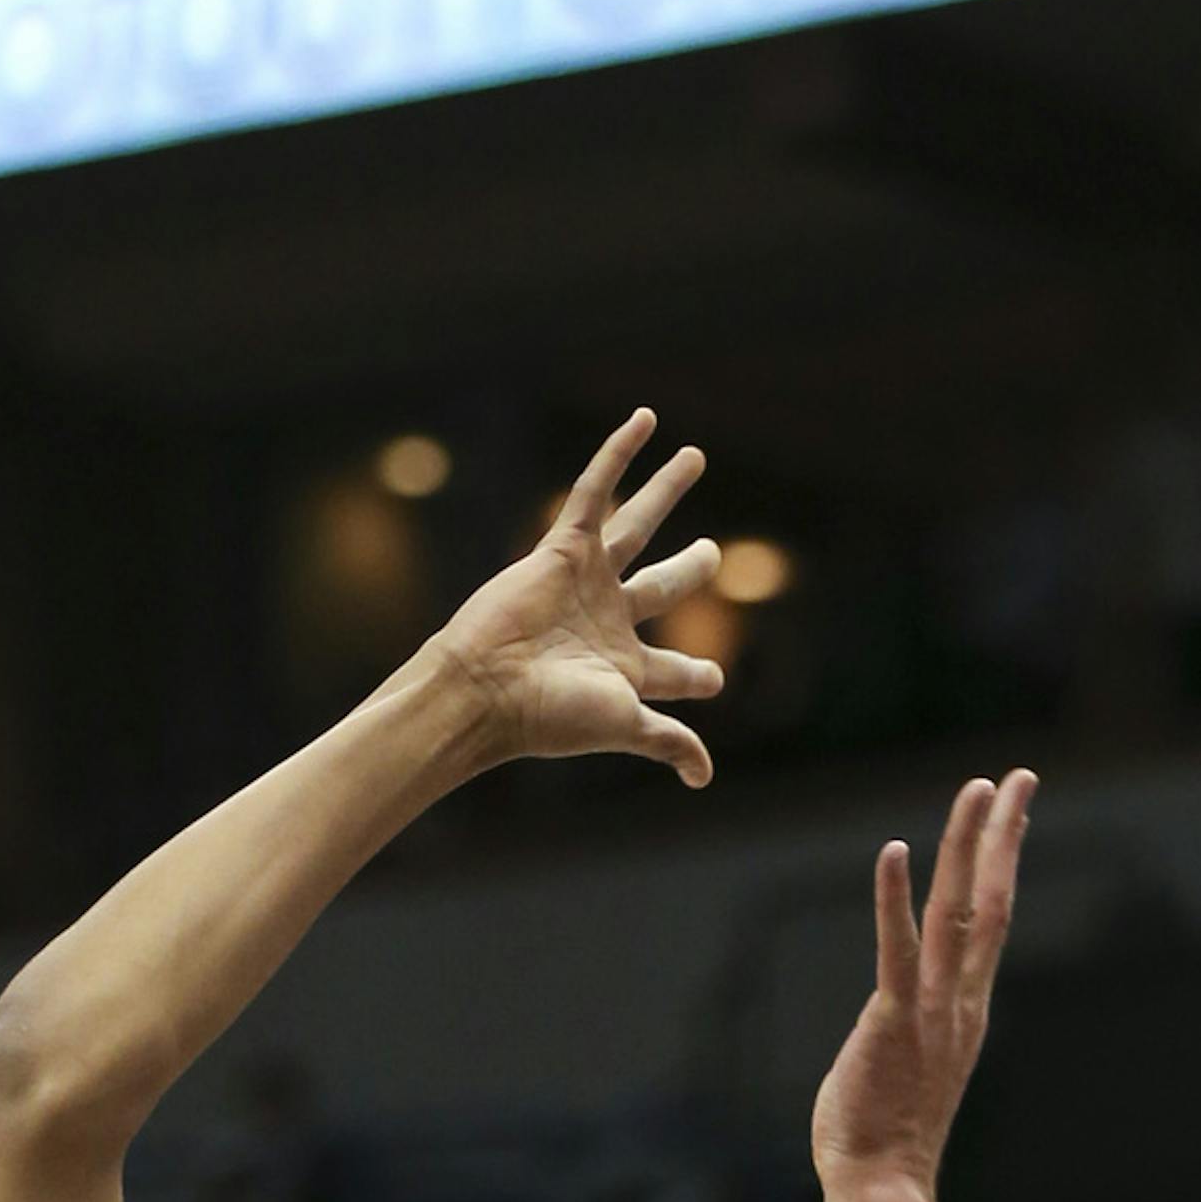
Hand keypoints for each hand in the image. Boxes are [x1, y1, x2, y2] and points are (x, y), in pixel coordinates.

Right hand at [429, 409, 723, 785]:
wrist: (485, 688)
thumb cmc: (551, 714)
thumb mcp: (625, 724)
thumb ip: (667, 741)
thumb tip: (704, 778)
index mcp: (626, 669)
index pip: (673, 669)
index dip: (697, 675)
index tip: (715, 679)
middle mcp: (608, 621)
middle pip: (662, 586)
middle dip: (689, 570)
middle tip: (714, 554)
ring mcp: (584, 582)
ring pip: (636, 525)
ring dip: (664, 490)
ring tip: (694, 457)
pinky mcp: (559, 550)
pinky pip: (593, 493)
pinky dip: (616, 457)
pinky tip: (643, 423)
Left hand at [812, 769, 1035, 1200]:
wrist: (883, 1185)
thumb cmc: (887, 1136)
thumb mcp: (912, 1068)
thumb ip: (915, 1031)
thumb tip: (907, 1017)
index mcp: (967, 1008)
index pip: (992, 919)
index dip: (1003, 860)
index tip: (1012, 811)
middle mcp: (961, 1001)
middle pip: (993, 900)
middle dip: (1004, 834)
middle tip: (1018, 777)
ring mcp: (932, 1010)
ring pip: (960, 912)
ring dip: (968, 846)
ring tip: (979, 790)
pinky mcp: (893, 1022)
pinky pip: (897, 950)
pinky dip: (895, 899)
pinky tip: (894, 851)